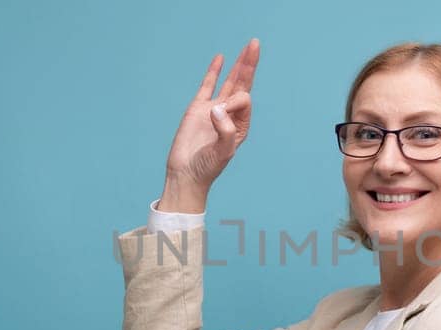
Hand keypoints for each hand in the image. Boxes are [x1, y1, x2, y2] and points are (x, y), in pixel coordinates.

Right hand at [160, 38, 259, 212]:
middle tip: (255, 44)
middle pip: (243, 84)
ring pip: (228, 82)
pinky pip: (207, 85)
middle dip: (249, 65)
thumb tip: (217, 107)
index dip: (235, 100)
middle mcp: (230, 114)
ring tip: (248, 47)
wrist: (186, 174)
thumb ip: (225, 130)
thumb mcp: (223, 151)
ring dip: (238, 65)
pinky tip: (220, 58)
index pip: (244, 99)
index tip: (219, 112)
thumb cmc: (208, 167)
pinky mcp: (197, 108)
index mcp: (241, 124)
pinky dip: (214, 72)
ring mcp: (213, 109)